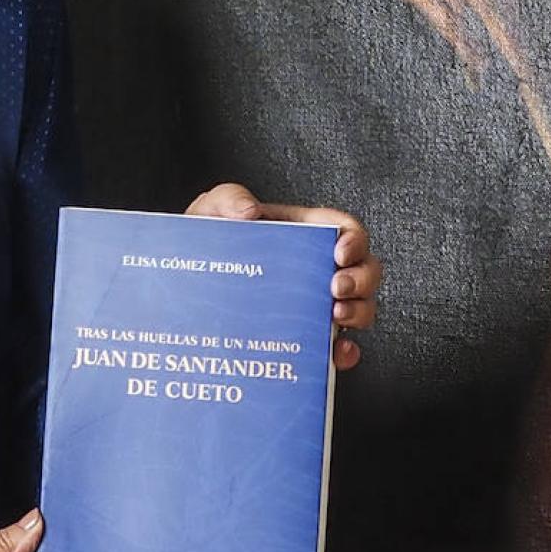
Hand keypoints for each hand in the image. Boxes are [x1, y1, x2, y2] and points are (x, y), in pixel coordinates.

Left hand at [184, 181, 382, 369]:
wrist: (186, 287)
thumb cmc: (206, 245)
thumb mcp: (210, 211)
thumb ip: (228, 198)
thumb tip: (249, 210)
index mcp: (302, 233)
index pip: (346, 230)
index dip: (355, 239)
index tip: (340, 252)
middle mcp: (316, 269)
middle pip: (364, 269)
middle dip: (361, 279)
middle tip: (336, 288)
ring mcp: (314, 303)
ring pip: (360, 306)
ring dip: (358, 312)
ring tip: (335, 317)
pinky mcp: (305, 336)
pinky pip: (339, 346)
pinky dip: (344, 352)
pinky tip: (334, 353)